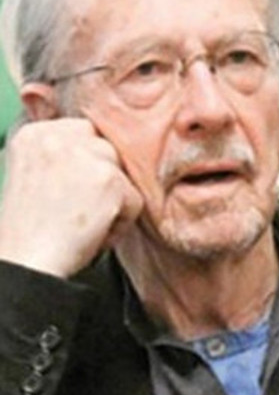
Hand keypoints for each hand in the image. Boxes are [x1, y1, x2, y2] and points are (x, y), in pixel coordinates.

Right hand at [0, 118, 143, 277]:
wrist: (25, 261)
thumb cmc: (30, 231)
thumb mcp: (36, 176)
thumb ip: (64, 156)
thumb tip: (104, 152)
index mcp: (35, 134)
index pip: (85, 133)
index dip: (88, 165)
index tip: (74, 192)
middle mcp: (57, 136)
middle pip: (109, 149)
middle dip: (104, 181)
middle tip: (79, 210)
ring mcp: (85, 155)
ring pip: (124, 175)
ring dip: (112, 202)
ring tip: (82, 224)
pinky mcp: (109, 179)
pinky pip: (136, 200)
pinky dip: (120, 224)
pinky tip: (91, 235)